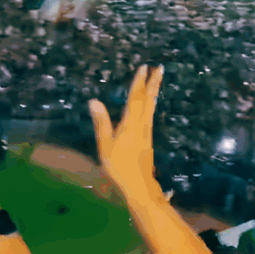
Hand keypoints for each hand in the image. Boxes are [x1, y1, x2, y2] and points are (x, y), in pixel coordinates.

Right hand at [90, 65, 164, 201]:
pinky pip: (150, 114)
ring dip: (154, 92)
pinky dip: (150, 104)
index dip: (139, 82)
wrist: (139, 186)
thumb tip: (94, 101)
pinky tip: (150, 104)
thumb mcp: (105, 146)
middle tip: (160, 68)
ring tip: (157, 80)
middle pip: (148, 99)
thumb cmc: (119, 167)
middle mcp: (142, 124)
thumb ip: (101, 123)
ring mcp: (147, 131)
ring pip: (151, 106)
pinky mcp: (148, 138)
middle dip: (153, 83)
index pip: (135, 98)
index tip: (144, 67)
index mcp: (131, 123)